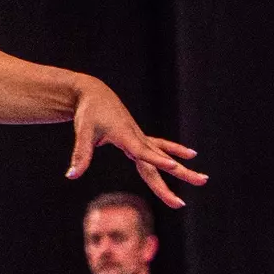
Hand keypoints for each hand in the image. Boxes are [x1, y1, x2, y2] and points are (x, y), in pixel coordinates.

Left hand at [65, 77, 206, 207]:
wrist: (94, 93)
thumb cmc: (88, 112)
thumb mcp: (82, 132)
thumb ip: (80, 155)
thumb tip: (71, 175)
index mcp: (125, 136)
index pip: (143, 152)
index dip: (156, 159)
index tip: (173, 166)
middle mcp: (137, 138)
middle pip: (160, 160)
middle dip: (180, 173)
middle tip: (203, 180)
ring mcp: (140, 138)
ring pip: (163, 156)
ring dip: (182, 168)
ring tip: (203, 179)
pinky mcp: (138, 137)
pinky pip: (159, 146)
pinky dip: (173, 151)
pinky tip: (190, 154)